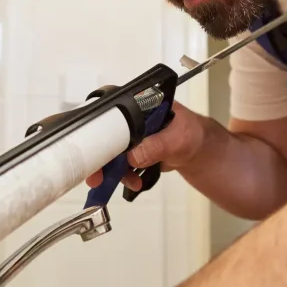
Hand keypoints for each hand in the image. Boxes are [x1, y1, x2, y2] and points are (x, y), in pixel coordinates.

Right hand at [86, 101, 205, 190]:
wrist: (199, 150)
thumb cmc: (192, 134)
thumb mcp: (178, 138)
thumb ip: (158, 145)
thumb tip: (133, 156)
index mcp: (137, 103)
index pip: (107, 111)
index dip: (95, 128)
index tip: (88, 147)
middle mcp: (129, 117)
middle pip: (102, 134)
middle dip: (98, 157)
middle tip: (95, 177)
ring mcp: (129, 135)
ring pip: (109, 152)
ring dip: (112, 170)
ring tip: (128, 181)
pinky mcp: (131, 151)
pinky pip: (119, 164)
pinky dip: (123, 175)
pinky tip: (134, 182)